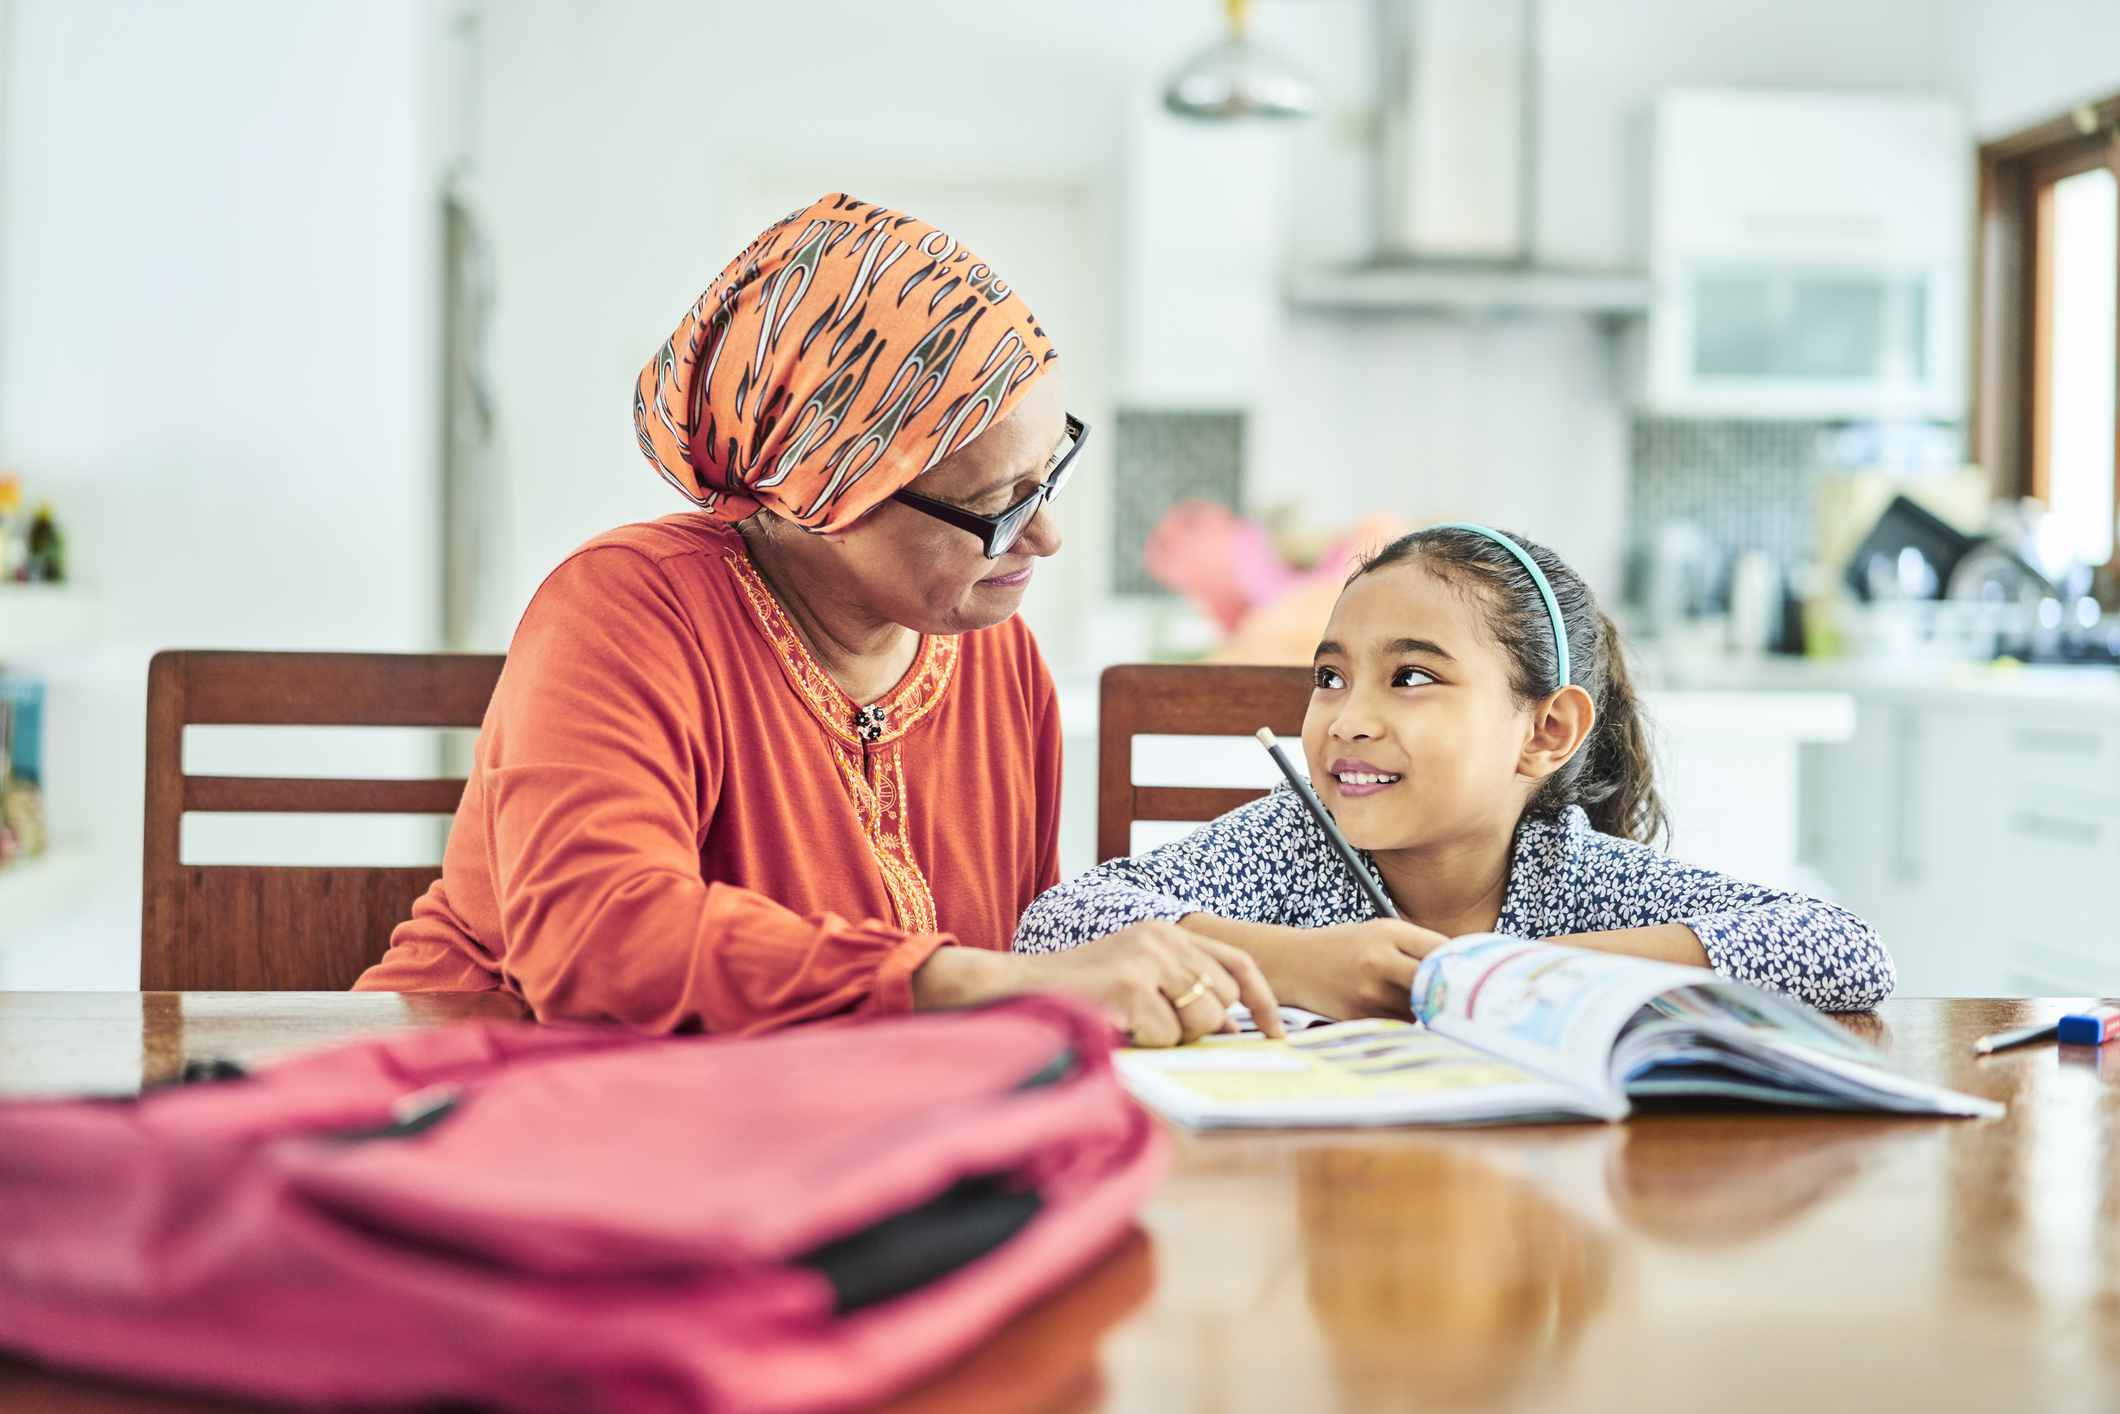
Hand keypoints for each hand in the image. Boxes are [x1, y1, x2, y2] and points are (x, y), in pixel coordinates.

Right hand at [1015, 920, 1286, 1045]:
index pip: (1238, 961)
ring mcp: (1147, 959)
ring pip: (1199, 1020)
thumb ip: (1183, 991)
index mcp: (1166, 932)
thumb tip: (1231, 1026)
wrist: (1020, 989)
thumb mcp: (1138, 980)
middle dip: (1202, 1026)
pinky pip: (1166, 1036)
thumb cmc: (1079, 993)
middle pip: (1223, 997)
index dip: (1262, 999)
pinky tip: (1115, 1027)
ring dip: (1170, 1037)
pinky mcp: (1132, 986)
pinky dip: (1144, 1044)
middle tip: (1159, 1028)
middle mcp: (1162, 937)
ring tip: (1131, 1024)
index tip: (1277, 1031)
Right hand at [1283, 919, 1451, 1020]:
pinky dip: (1403, 1019)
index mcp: (1389, 932)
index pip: (1443, 950)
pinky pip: (1400, 1024)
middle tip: (1465, 998)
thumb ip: (1418, 946)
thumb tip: (1465, 969)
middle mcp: (1380, 962)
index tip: (1479, 974)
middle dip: (1452, 991)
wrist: (1293, 963)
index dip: (1464, 964)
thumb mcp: (1380, 931)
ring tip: (1409, 996)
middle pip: (1436, 983)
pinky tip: (1388, 1006)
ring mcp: (1369, 993)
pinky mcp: (1360, 1017)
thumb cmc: (1345, 946)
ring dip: (1424, 1007)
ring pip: (1420, 1008)